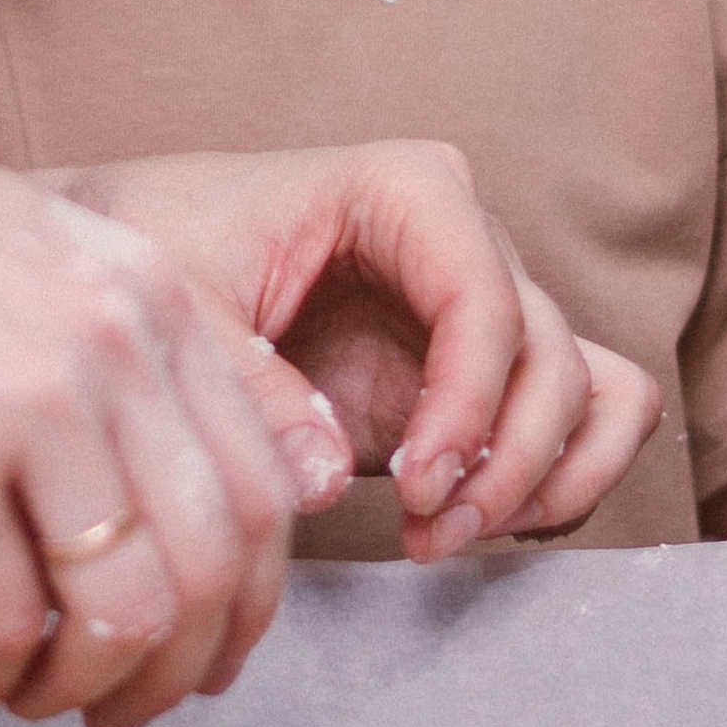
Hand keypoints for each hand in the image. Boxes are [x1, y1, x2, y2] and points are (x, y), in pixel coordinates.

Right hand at [0, 50, 290, 726]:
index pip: (271, 477)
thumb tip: (190, 467)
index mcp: (148, 286)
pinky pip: (10, 623)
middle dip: (182, 668)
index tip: (210, 646)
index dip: (250, 596)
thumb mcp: (28, 245)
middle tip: (127, 708)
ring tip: (40, 698)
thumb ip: (120, 337)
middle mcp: (112, 341)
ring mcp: (32, 404)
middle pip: (216, 563)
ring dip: (92, 688)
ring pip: (129, 611)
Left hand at [54, 143, 660, 561]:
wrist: (138, 259)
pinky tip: (479, 523)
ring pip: (588, 390)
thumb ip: (253, 386)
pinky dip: (562, 478)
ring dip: (541, 479)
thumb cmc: (160, 249)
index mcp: (402, 190)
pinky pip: (587, 415)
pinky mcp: (479, 370)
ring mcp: (482, 306)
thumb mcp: (181, 310)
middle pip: (548, 355)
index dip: (470, 401)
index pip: (485, 297)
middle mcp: (464, 237)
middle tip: (428, 530)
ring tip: (443, 537)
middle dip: (505, 458)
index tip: (418, 486)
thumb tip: (331, 477)